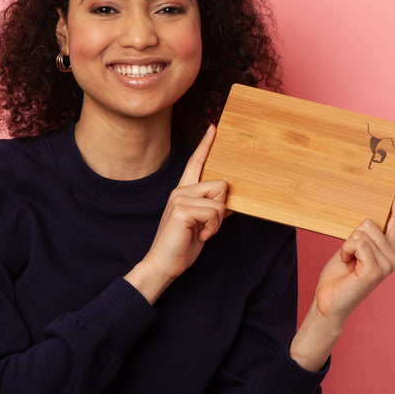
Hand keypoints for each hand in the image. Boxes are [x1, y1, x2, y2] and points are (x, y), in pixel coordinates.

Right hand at [126, 125, 227, 302]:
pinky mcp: (181, 209)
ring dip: (217, 222)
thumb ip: (213, 211)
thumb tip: (231, 204)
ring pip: (219, 200)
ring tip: (200, 233)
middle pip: (221, 185)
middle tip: (206, 227)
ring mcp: (179, 198)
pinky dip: (212, 229)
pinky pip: (214, 213)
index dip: (205, 145)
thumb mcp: (202, 226)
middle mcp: (180, 190)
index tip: (213, 128)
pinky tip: (198, 236)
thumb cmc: (182, 247)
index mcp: (183, 192)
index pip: (195, 163)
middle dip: (221, 210)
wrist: (163, 264)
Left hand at [313, 174, 394, 326]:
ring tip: (348, 263)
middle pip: (370, 223)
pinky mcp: (376, 271)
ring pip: (362, 233)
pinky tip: (348, 266)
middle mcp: (393, 257)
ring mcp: (386, 265)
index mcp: (389, 250)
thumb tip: (368, 220)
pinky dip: (346, 251)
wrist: (329, 302)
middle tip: (348, 257)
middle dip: (351, 236)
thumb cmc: (339, 276)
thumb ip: (365, 236)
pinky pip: (358, 243)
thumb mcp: (353, 249)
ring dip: (347, 246)